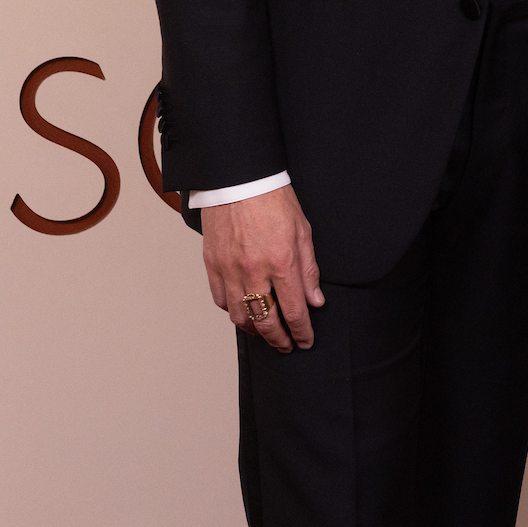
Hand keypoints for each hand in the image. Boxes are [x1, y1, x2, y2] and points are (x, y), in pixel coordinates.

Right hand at [202, 185, 323, 352]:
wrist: (239, 179)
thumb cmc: (273, 199)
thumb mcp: (303, 231)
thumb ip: (309, 270)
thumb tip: (315, 301)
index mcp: (282, 262)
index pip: (294, 311)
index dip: (302, 332)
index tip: (305, 341)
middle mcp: (254, 271)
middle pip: (266, 322)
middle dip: (279, 340)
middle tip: (287, 346)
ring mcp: (230, 270)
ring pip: (240, 317)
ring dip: (255, 331)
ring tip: (266, 333)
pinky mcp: (212, 265)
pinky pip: (220, 300)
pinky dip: (233, 312)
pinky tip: (243, 312)